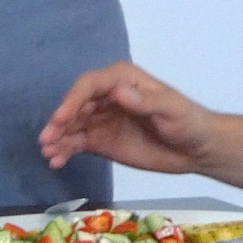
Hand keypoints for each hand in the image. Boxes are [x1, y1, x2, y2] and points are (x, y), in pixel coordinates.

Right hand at [38, 61, 218, 174]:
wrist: (196, 149)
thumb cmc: (188, 122)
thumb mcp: (171, 110)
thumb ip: (145, 101)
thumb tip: (118, 91)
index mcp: (123, 80)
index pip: (90, 85)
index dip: (72, 100)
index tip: (60, 119)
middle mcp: (107, 96)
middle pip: (76, 105)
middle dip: (59, 121)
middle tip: (46, 140)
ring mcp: (102, 119)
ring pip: (72, 125)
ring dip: (58, 138)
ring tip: (48, 154)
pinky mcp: (101, 140)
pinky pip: (77, 142)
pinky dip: (65, 150)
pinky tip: (56, 161)